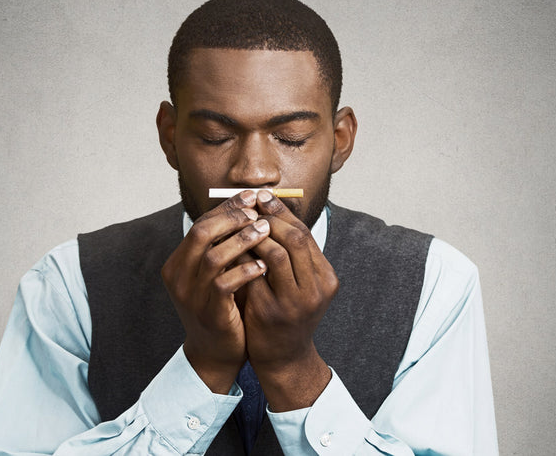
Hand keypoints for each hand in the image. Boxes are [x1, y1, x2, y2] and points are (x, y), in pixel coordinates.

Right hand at [161, 191, 268, 392]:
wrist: (215, 353)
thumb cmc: (222, 307)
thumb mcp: (217, 274)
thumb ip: (224, 246)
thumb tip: (248, 208)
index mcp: (178, 263)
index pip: (200, 224)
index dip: (226, 209)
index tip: (251, 197)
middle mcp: (178, 276)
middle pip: (201, 233)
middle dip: (232, 218)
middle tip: (258, 211)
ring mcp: (190, 296)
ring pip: (214, 256)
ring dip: (242, 240)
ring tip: (265, 231)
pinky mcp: (208, 312)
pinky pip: (225, 284)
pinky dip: (245, 270)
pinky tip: (264, 266)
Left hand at [242, 190, 337, 409]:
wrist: (284, 357)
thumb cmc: (288, 313)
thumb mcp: (300, 284)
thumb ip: (291, 255)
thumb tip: (270, 211)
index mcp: (325, 278)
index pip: (306, 234)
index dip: (283, 212)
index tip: (264, 196)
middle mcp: (316, 289)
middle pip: (296, 240)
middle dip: (271, 216)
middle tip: (251, 201)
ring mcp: (295, 303)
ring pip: (277, 255)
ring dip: (256, 235)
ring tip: (240, 222)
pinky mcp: (271, 313)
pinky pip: (254, 276)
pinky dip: (243, 258)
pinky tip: (230, 247)